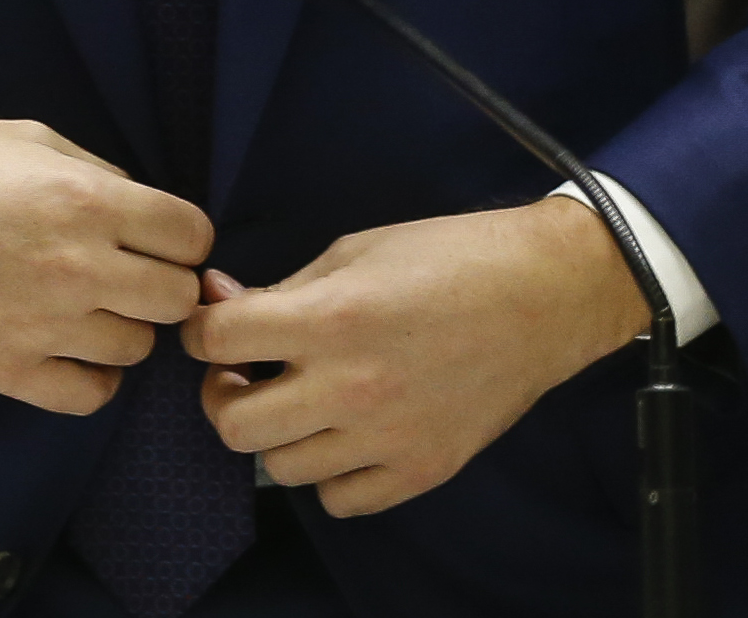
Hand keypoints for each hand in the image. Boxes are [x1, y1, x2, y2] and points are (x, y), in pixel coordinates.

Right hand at [0, 120, 213, 414]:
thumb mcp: (33, 141)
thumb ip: (101, 175)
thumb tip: (147, 215)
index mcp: (88, 201)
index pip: (192, 236)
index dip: (182, 236)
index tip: (159, 238)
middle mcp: (76, 267)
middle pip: (176, 298)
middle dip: (163, 282)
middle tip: (129, 274)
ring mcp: (42, 325)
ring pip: (138, 348)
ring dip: (124, 327)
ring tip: (89, 307)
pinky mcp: (6, 370)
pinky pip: (90, 395)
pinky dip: (93, 377)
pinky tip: (73, 350)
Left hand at [185, 198, 648, 515]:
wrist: (545, 294)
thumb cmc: (452, 256)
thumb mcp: (359, 248)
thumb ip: (286, 287)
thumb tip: (221, 306)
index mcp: (333, 318)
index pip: (218, 340)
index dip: (202, 329)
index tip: (214, 327)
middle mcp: (351, 386)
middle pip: (232, 423)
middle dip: (223, 392)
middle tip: (245, 372)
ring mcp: (385, 437)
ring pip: (279, 467)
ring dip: (279, 432)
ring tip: (303, 400)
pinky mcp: (419, 470)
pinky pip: (338, 498)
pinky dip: (330, 471)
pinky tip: (346, 434)